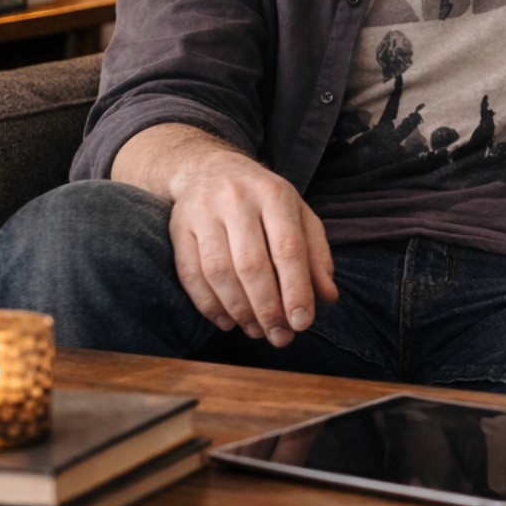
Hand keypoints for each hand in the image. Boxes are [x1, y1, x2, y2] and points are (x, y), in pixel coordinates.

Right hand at [165, 149, 337, 347]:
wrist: (210, 168)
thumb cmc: (264, 199)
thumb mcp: (299, 215)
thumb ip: (316, 254)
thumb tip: (327, 297)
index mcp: (275, 194)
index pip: (288, 249)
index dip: (296, 289)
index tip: (303, 323)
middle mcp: (237, 200)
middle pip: (252, 265)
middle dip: (268, 308)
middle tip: (280, 337)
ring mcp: (203, 212)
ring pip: (219, 272)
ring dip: (239, 310)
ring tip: (256, 331)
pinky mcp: (177, 227)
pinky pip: (189, 273)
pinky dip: (208, 304)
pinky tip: (227, 321)